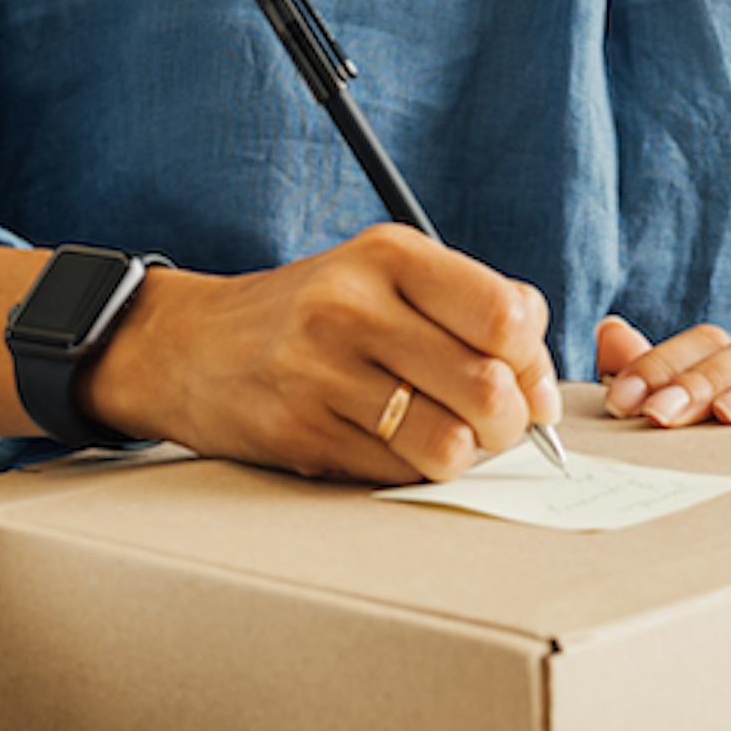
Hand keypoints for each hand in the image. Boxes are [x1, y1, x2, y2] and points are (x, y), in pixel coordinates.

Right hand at [131, 223, 556, 485]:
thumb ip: (472, 309)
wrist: (189, 344)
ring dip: (462, 456)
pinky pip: (397, 475)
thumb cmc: (313, 314)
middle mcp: (352, 307)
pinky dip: (409, 471)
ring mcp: (320, 373)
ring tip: (441, 437)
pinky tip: (386, 445)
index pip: (508, 316)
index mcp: (388, 255)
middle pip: (488, 389)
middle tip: (491, 424)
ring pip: (450, 446)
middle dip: (510, 424)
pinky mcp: (300, 434)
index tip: (522, 380)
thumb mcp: (385, 276)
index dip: (533, 363)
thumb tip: (542, 394)